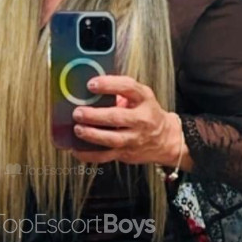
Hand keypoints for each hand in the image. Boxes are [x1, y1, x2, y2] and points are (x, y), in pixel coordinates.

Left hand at [69, 75, 183, 165]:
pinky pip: (105, 156)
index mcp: (144, 100)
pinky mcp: (126, 153)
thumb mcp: (141, 97)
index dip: (109, 85)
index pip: (128, 88)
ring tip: (78, 129)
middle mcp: (141, 120)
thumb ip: (121, 91)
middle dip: (95, 115)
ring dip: (92, 135)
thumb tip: (90, 88)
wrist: (165, 139)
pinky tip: (76, 150)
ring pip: (112, 139)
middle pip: (117, 117)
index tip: (91, 84)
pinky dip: (88, 155)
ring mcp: (134, 139)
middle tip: (78, 112)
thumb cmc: (147, 114)